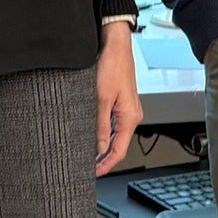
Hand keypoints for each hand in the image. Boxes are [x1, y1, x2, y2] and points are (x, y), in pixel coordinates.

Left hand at [95, 22, 142, 173]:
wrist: (115, 43)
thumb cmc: (112, 65)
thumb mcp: (101, 98)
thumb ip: (100, 125)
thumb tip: (99, 147)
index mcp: (130, 117)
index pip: (119, 151)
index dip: (106, 165)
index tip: (94, 173)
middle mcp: (131, 114)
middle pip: (117, 144)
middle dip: (103, 158)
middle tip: (87, 167)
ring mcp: (126, 107)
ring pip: (114, 134)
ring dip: (102, 144)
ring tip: (87, 153)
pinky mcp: (120, 100)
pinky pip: (112, 122)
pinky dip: (103, 131)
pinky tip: (92, 133)